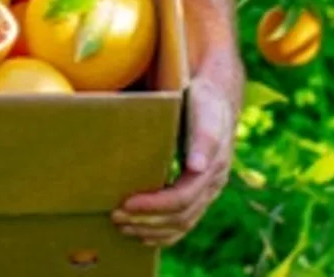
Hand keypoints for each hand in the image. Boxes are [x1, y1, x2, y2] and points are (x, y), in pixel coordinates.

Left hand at [112, 69, 239, 248]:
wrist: (217, 99)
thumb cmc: (203, 100)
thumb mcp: (204, 109)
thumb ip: (203, 136)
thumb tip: (196, 167)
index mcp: (213, 165)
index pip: (182, 198)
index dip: (153, 205)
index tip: (126, 204)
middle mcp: (212, 183)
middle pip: (180, 216)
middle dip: (146, 220)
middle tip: (115, 216)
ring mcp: (208, 190)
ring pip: (182, 223)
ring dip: (151, 229)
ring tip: (123, 226)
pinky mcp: (200, 192)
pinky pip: (185, 222)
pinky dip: (164, 234)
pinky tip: (143, 235)